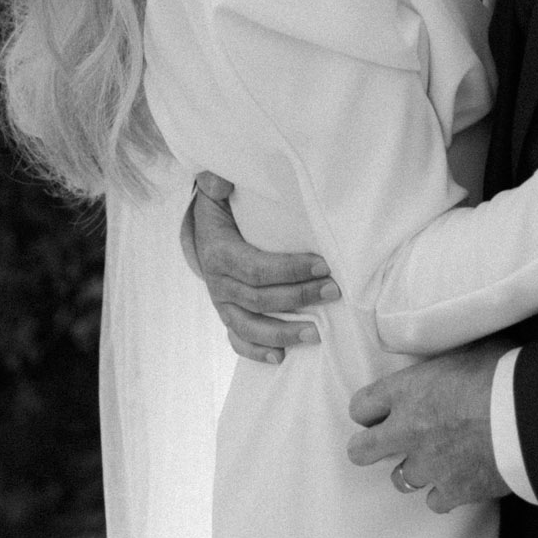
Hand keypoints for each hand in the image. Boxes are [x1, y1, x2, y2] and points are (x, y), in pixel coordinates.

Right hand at [182, 170, 340, 363]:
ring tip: (316, 334)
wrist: (202, 231)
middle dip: (298, 297)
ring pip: (250, 326)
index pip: (256, 268)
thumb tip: (221, 180)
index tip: (323, 266)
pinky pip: (237, 340)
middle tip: (334, 292)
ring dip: (283, 333)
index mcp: (219, 253)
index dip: (290, 270)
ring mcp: (221, 304)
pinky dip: (256, 351)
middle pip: (259, 299)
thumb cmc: (221, 209)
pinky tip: (280, 357)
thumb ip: (218, 183)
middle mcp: (218, 284)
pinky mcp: (227, 315)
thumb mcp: (217, 192)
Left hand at [348, 342, 510, 512]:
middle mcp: (407, 431)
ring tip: (434, 459)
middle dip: (368, 448)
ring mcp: (428, 466)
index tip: (377, 412)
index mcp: (406, 390)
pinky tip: (459, 480)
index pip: (362, 405)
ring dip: (415, 469)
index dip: (368, 410)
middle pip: (363, 451)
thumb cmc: (500, 373)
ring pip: (401, 480)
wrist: (526, 418)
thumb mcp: (468, 349)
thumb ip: (448, 362)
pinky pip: (436, 501)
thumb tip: (456, 352)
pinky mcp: (452, 491)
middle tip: (381, 445)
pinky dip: (445, 492)